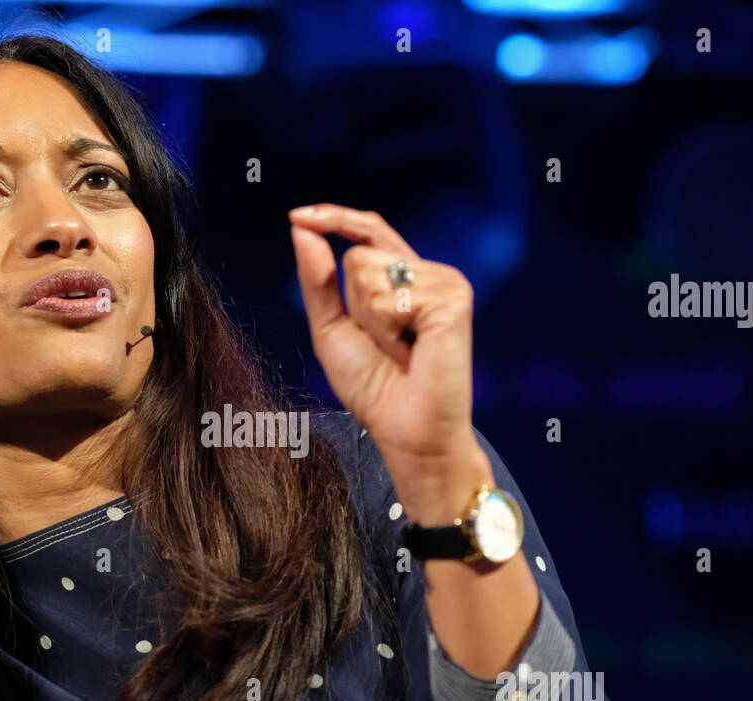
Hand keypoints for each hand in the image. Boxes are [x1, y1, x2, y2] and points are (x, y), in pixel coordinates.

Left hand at [288, 203, 490, 523]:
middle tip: (385, 346)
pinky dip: (387, 330)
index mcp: (405, 277)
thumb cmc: (375, 389)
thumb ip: (317, 282)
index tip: (298, 215)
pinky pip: (391, 295)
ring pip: (371, 271)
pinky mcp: (453, 299)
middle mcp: (430, 273)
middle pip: (360, 255)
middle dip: (354, 306)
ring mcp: (446, 283)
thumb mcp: (332, 331)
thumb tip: (302, 228)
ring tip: (400, 352)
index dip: (335, 218)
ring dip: (371, 322)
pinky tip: (412, 352)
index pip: (370, 230)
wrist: (408, 432)